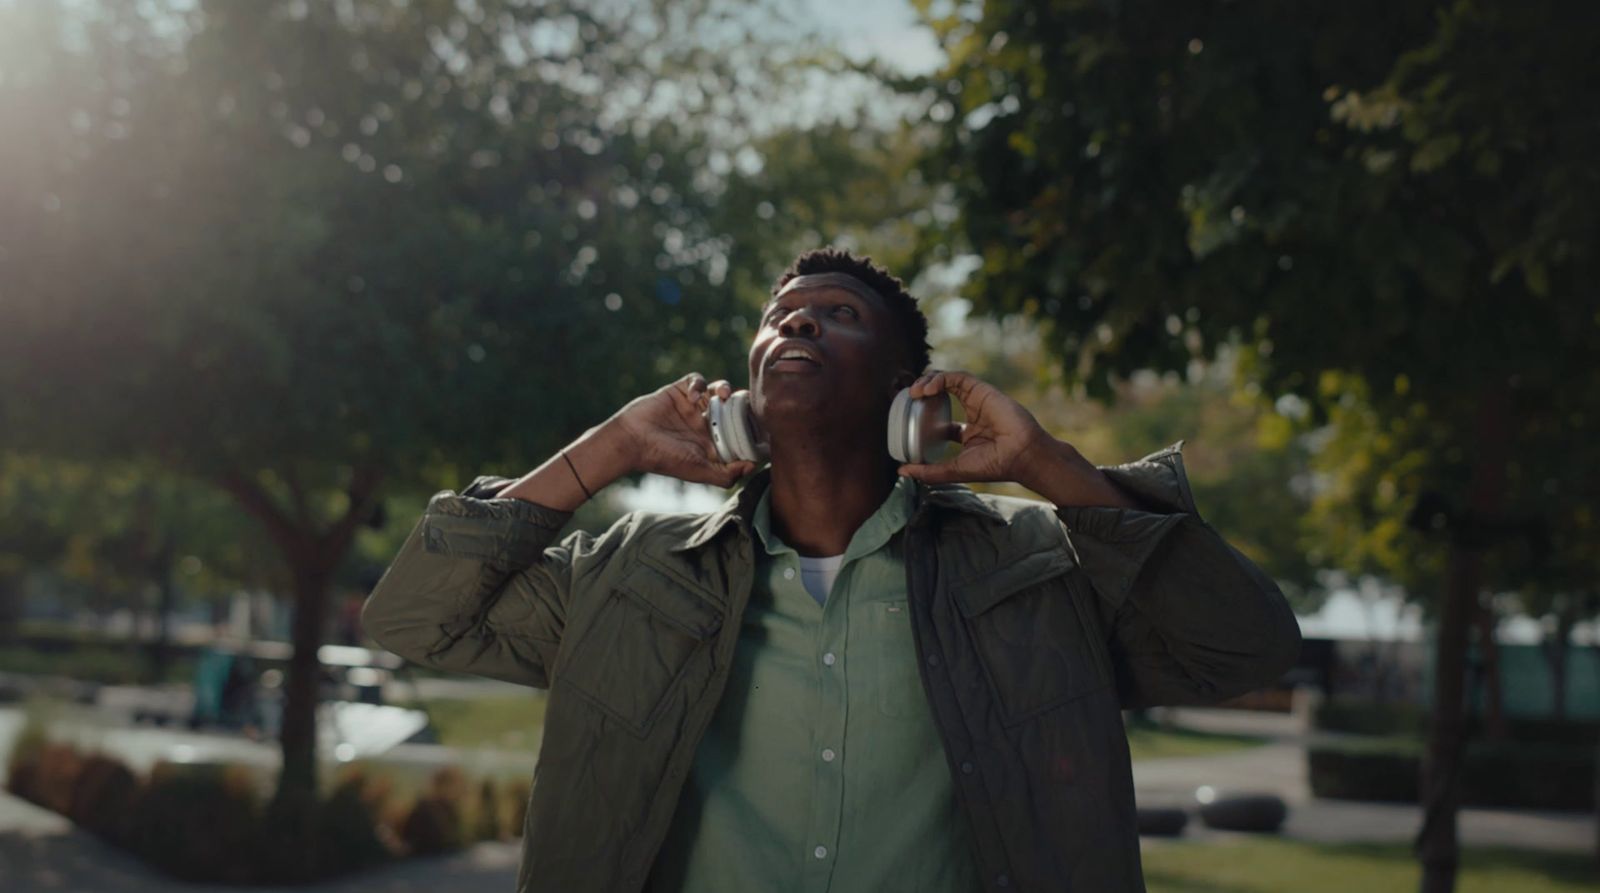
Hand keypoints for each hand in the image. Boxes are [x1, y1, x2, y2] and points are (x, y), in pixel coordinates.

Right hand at [606, 373, 756, 487]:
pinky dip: (700, 384)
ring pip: (718, 390)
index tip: (760, 424)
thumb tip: (751, 467)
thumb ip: (725, 474)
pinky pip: (696, 380)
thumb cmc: (663, 459)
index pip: (739, 430)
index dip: (750, 426)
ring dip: (725, 389)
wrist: (631, 441)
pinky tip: (694, 396)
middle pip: (732, 407)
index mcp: (711, 441)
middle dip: (741, 404)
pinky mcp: (679, 391)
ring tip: (724, 395)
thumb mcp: (698, 471)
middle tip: (745, 404)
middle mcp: (704, 423)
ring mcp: (692, 406)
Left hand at [895, 370, 1056, 485]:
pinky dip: (940, 378)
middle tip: (908, 399)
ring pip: (947, 381)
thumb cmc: (995, 465)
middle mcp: (973, 413)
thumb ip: (930, 471)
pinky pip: (957, 377)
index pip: (941, 419)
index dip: (924, 415)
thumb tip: (902, 470)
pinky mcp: (982, 389)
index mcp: (968, 432)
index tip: (908, 418)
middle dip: (922, 392)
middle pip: (942, 394)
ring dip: (928, 382)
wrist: (1022, 455)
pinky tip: (928, 388)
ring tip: (915, 392)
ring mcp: (978, 400)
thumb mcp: (955, 470)